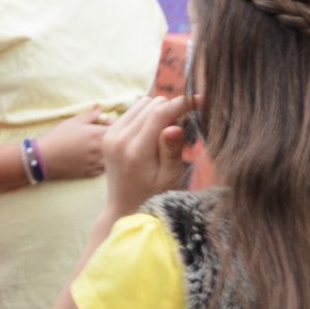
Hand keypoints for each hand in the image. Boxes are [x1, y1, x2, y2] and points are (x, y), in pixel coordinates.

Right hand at [34, 108, 110, 182]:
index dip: (114, 124)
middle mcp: (101, 149)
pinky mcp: (91, 173)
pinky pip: (104, 169)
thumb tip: (101, 108)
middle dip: (113, 137)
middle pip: (117, 143)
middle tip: (102, 134)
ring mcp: (97, 163)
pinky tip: (94, 158)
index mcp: (98, 134)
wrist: (44, 158)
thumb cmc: (58, 137)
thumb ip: (91, 115)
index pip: (118, 128)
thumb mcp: (73, 121)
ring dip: (109, 152)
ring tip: (99, 147)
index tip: (106, 123)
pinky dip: (103, 163)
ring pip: (112, 158)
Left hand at [103, 92, 193, 215]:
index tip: (201, 101)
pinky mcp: (108, 133)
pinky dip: (146, 116)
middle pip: (152, 104)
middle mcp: (118, 139)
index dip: (183, 103)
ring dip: (158, 112)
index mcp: (135, 150)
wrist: (124, 207)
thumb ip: (171, 151)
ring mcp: (110, 134)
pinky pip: (132, 111)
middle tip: (180, 133)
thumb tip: (175, 126)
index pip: (160, 113)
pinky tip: (153, 135)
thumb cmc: (154, 196)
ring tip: (166, 136)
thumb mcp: (169, 177)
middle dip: (171, 111)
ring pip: (142, 104)